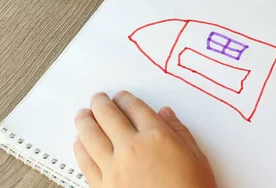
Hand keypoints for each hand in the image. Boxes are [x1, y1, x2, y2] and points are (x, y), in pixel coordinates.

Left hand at [73, 91, 215, 187]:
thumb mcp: (197, 159)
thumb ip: (180, 133)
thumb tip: (165, 114)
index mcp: (157, 136)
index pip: (135, 109)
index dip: (125, 99)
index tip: (120, 96)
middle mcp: (132, 147)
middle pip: (109, 117)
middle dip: (101, 104)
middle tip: (97, 99)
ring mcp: (114, 168)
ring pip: (92, 137)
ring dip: (85, 122)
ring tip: (82, 115)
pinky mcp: (103, 187)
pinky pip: (86, 163)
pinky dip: (80, 149)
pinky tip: (78, 143)